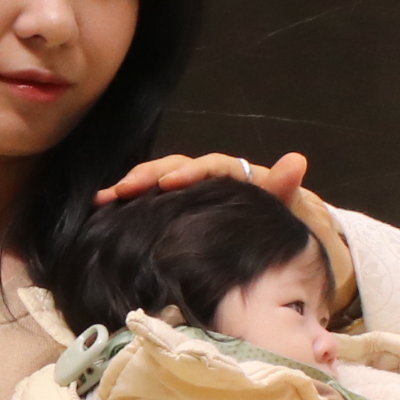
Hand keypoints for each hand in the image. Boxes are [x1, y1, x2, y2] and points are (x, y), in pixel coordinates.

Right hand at [94, 149, 309, 207]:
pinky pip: (150, 202)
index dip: (187, 172)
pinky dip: (128, 204)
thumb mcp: (283, 207)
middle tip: (122, 190)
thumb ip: (283, 187)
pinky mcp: (175, 210)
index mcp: (231, 174)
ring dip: (129, 188)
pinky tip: (103, 214)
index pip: (207, 166)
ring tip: (103, 200)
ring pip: (156, 183)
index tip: (168, 184)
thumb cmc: (277, 221)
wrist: (275, 239)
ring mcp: (188, 194)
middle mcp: (205, 178)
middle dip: (145, 176)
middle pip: (173, 168)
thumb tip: (297, 160)